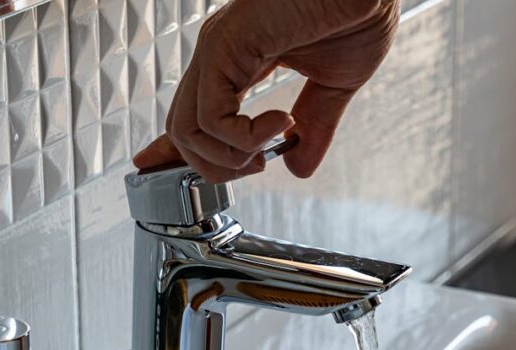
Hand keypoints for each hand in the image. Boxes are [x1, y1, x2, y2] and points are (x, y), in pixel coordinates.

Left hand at [132, 0, 399, 181]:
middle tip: (259, 165)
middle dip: (216, 168)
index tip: (158, 168)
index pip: (193, 113)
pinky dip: (246, 139)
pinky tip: (280, 124)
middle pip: (181, 131)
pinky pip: (212, 118)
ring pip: (187, 131)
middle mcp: (219, 54)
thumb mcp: (334, 84)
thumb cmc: (357, 11)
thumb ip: (314, 126)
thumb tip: (300, 168)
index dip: (174, 149)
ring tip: (269, 149)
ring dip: (231, 159)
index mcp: (237, 58)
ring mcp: (218, 49)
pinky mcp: (226, 46)